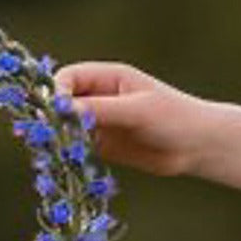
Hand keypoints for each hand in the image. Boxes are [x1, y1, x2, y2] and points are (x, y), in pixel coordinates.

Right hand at [54, 62, 209, 176]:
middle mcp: (100, 96)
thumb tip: (61, 110)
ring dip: (56, 137)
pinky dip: (68, 153)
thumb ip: (100, 109)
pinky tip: (63, 163)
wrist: (199, 146)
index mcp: (108, 77)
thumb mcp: (137, 110)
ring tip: (49, 150)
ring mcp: (100, 121)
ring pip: (66, 126)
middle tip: (41, 135)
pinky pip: (78, 147)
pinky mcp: (103, 145)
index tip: (54, 113)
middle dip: (51, 116)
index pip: (67, 78)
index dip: (55, 93)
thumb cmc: (174, 118)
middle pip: (62, 102)